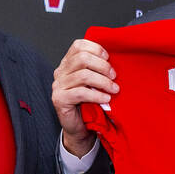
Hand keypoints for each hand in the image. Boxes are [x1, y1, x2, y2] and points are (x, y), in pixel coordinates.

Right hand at [52, 39, 119, 156]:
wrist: (80, 128)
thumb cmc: (90, 104)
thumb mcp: (95, 83)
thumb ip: (99, 70)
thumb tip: (116, 60)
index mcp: (68, 63)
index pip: (78, 45)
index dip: (96, 49)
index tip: (109, 58)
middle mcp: (60, 72)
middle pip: (82, 58)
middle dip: (102, 66)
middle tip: (114, 76)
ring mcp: (58, 85)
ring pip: (83, 75)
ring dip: (103, 82)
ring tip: (114, 89)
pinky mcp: (59, 99)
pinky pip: (81, 93)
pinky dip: (97, 95)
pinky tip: (106, 99)